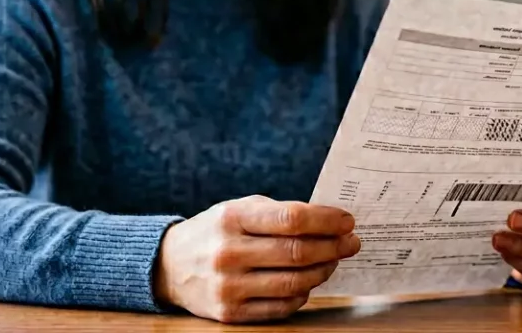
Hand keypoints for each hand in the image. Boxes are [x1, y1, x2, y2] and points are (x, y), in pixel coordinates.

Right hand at [153, 195, 359, 322]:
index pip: (292, 219)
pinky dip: (303, 294)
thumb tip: (331, 222)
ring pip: (294, 283)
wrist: (170, 266)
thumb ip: (280, 213)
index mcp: (232, 218)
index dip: (327, 220)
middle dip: (333, 247)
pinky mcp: (230, 313)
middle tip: (351, 243)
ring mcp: (228, 286)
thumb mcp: (240, 209)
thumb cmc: (217, 232)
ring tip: (334, 260)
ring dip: (323, 271)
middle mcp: (228, 252)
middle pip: (297, 252)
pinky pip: (282, 306)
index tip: (348, 221)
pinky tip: (310, 281)